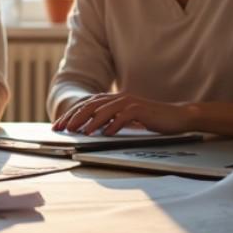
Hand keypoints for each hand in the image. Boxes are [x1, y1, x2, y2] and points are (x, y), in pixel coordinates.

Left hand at [52, 93, 195, 135]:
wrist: (175, 117)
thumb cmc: (149, 120)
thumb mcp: (124, 121)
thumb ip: (108, 121)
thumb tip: (88, 130)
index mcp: (112, 100)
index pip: (86, 106)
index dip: (70, 114)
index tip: (58, 126)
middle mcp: (118, 98)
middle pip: (91, 106)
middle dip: (75, 117)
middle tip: (63, 129)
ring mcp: (129, 103)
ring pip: (105, 110)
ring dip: (92, 121)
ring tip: (82, 132)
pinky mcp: (141, 109)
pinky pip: (125, 116)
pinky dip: (115, 124)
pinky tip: (107, 133)